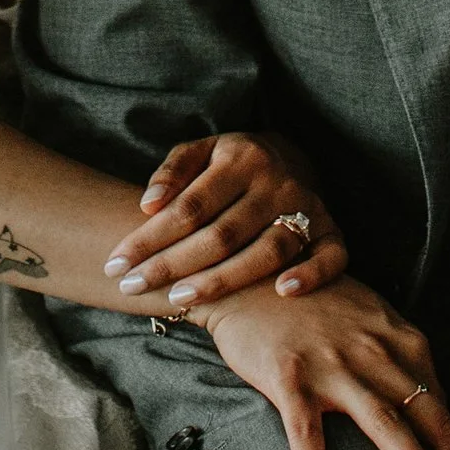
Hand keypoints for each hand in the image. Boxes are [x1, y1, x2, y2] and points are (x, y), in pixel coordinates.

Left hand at [103, 133, 346, 307]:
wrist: (294, 154)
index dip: (150, 237)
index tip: (116, 263)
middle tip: (133, 287)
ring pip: (268, 251)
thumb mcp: (200, 151)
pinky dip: (310, 275)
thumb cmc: (231, 163)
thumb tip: (147, 204)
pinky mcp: (333, 231)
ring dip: (223, 280)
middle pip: (222, 234)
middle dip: (173, 265)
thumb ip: (172, 172)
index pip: (190, 206)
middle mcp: (277, 182)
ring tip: (180, 299)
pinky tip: (281, 293)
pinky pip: (331, 257)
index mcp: (241, 159)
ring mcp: (309, 207)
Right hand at [191, 275, 449, 449]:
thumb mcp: (365, 314)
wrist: (248, 273)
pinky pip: (307, 433)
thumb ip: (397, 352)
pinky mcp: (289, 376)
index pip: (439, 397)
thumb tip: (428, 399)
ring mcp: (331, 364)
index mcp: (394, 336)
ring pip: (384, 423)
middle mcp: (371, 350)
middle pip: (427, 412)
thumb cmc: (309, 299)